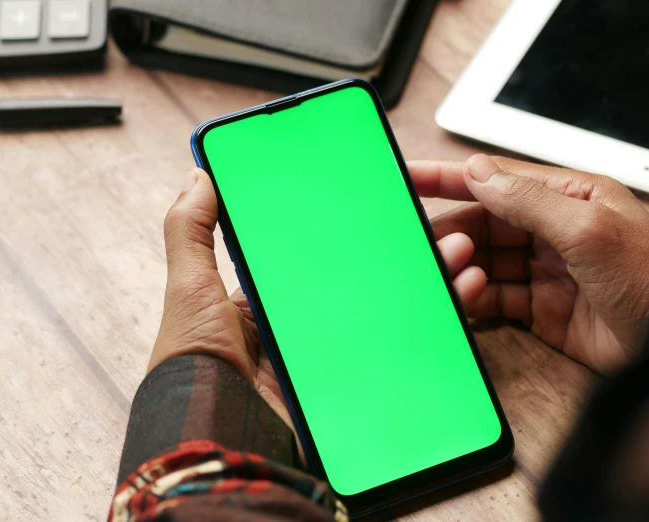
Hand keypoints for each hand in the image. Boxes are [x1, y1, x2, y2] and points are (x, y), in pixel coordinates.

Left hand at [149, 168, 488, 425]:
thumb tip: (198, 175)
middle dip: (400, 251)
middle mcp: (304, 325)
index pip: (316, 255)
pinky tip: (459, 296)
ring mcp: (331, 353)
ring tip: (457, 250)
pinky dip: (432, 326)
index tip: (377, 198)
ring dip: (427, 280)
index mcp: (268, 299)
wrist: (217, 429)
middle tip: (430, 223)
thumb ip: (190, 230)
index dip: (348, 229)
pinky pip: (397, 351)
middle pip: (362, 279)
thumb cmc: (196, 358)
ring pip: (388, 310)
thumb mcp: (189, 286)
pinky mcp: (351, 382)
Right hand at [408, 155, 648, 373]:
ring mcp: (543, 270)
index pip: (494, 180)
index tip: (409, 177)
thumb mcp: (585, 228)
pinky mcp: (539, 309)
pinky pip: (493, 298)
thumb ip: (526, 200)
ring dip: (462, 266)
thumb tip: (478, 172)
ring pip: (483, 261)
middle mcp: (550, 230)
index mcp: (565, 197)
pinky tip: (467, 296)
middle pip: (482, 222)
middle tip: (427, 242)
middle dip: (451, 231)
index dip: (448, 177)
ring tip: (454, 271)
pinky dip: (474, 298)